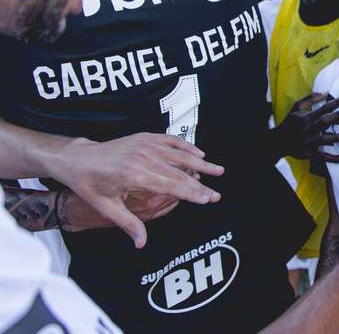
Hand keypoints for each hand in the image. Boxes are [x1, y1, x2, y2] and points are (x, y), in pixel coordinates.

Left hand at [45, 134, 223, 247]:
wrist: (77, 158)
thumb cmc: (90, 184)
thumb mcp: (106, 207)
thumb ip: (128, 224)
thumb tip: (141, 244)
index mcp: (135, 175)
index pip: (171, 186)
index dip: (191, 194)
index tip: (207, 200)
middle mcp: (143, 158)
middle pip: (180, 173)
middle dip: (201, 185)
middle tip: (217, 195)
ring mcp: (145, 145)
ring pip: (180, 155)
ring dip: (201, 164)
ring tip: (219, 171)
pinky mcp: (145, 137)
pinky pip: (171, 141)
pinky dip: (187, 147)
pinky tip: (199, 155)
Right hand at [272, 93, 338, 162]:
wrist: (278, 142)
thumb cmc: (290, 122)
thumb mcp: (296, 108)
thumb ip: (310, 99)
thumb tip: (325, 92)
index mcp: (306, 118)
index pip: (323, 108)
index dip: (336, 102)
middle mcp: (308, 130)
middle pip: (325, 122)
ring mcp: (309, 143)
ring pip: (324, 140)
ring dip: (337, 138)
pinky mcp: (309, 153)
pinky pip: (322, 157)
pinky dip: (333, 158)